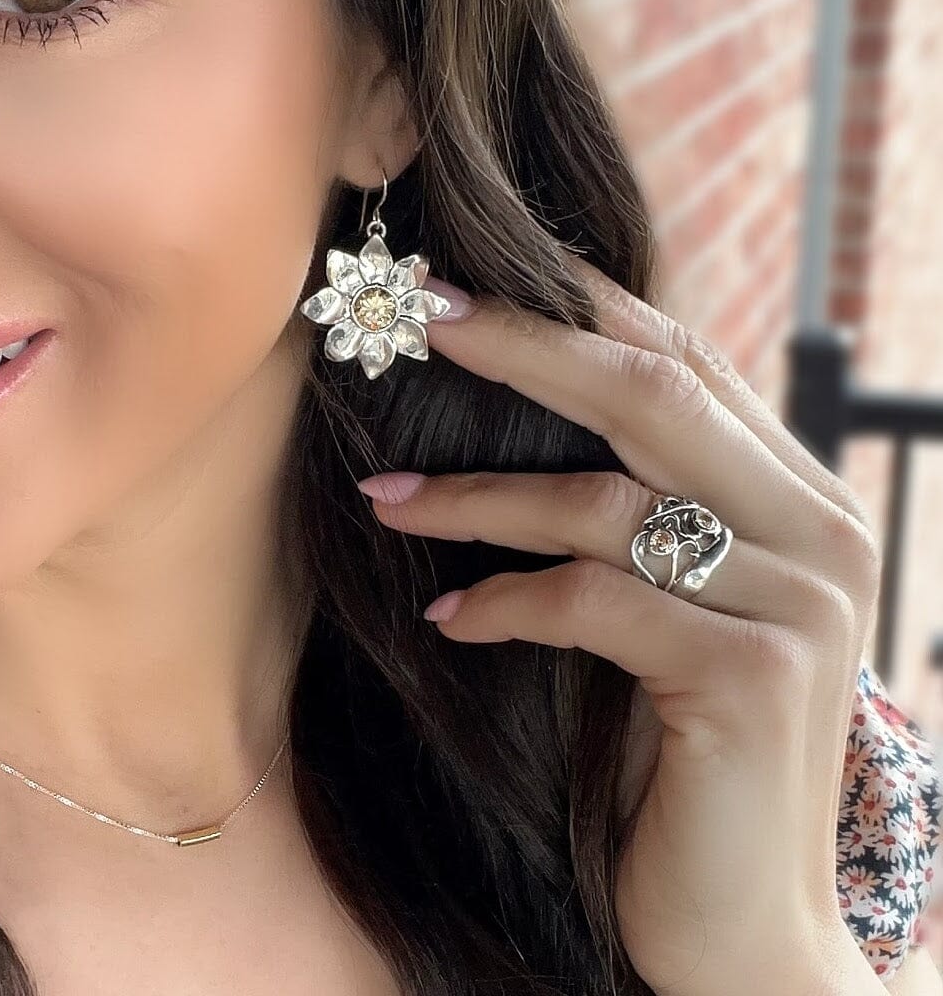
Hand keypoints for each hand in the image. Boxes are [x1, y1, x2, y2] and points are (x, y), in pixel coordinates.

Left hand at [355, 256, 880, 995]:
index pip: (685, 362)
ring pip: (606, 501)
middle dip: (525, 345)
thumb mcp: (667, 608)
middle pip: (653, 394)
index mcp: (796, 496)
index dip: (577, 310)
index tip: (469, 286)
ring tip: (384, 497)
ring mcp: (796, 601)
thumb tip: (524, 412)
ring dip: (476, 495)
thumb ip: (636, 512)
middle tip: (421, 318)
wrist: (740, 916)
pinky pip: (594, 601)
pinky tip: (450, 617)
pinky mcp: (752, 676)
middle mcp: (817, 530)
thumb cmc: (678, 750)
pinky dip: (506, 601)